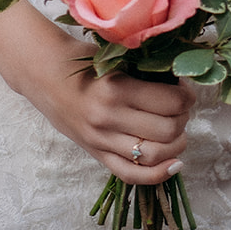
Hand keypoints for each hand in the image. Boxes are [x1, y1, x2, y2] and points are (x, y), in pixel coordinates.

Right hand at [19, 33, 193, 184]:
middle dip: (183, 119)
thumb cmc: (80, 59)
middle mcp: (109, 118)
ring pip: (154, 156)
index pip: (169, 101)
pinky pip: (131, 175)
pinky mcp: (96, 154)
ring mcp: (102, 140)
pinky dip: (158, 174)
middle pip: (166, 131)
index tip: (186, 90)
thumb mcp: (113, 55)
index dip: (186, 96)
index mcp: (115, 87)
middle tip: (183, 108)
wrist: (44, 75)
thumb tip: (179, 77)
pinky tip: (174, 164)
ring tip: (178, 132)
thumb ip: (142, 67)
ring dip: (176, 145)